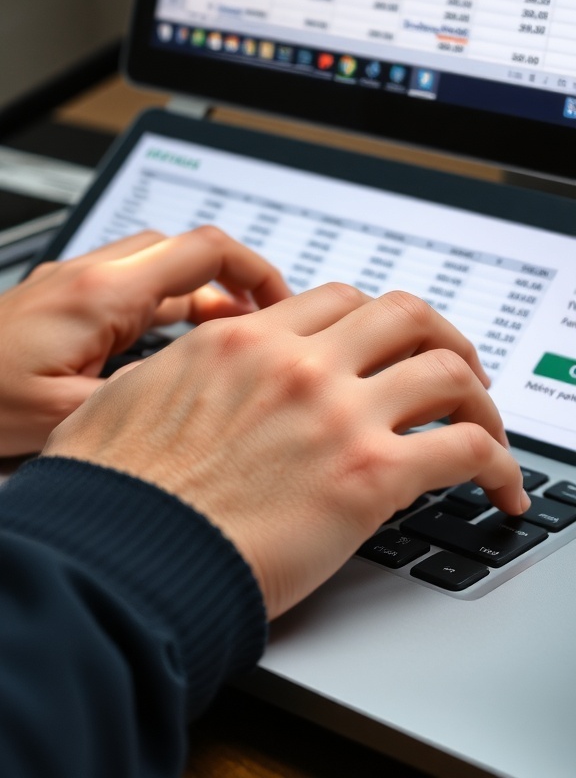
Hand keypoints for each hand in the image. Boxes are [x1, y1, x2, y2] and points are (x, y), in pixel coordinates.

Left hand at [0, 226, 289, 454]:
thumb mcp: (67, 417)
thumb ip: (142, 399)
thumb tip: (202, 395)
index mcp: (100, 294)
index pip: (203, 252)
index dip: (256, 272)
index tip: (282, 304)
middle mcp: (89, 276)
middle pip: (185, 252)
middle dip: (234, 281)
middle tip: (264, 324)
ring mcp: (74, 284)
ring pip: (158, 268)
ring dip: (200, 295)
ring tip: (230, 339)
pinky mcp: (62, 300)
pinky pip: (131, 288)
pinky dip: (166, 307)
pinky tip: (172, 347)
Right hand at [44, 284, 527, 620]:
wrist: (118, 557)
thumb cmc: (112, 494)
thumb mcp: (123, 402)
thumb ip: (167, 376)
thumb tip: (175, 376)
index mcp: (242, 341)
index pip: (334, 301)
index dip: (370, 321)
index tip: (382, 345)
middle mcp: (297, 362)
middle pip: (403, 314)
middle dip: (438, 336)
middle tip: (451, 365)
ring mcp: (338, 412)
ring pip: (447, 369)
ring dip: (479, 394)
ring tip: (486, 423)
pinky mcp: (368, 475)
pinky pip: (465, 448)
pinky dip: (499, 463)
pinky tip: (499, 487)